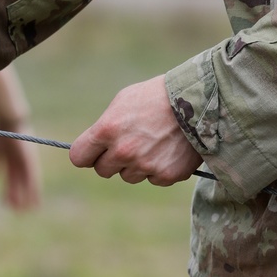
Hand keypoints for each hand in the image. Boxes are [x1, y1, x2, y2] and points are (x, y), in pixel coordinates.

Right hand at [0, 132, 41, 209]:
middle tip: (15, 211)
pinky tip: (35, 200)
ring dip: (27, 197)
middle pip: (20, 184)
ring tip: (26, 210)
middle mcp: (20, 163)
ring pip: (28, 184)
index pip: (11, 180)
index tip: (6, 204)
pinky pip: (33, 179)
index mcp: (10, 161)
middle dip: (17, 197)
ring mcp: (26, 162)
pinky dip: (34, 191)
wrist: (8, 120)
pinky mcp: (31, 161)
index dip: (8, 192)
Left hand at [69, 75, 201, 185]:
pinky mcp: (165, 175)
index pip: (79, 157)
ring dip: (135, 165)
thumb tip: (94, 146)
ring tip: (152, 142)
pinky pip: (152, 179)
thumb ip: (105, 127)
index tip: (92, 152)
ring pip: (128, 176)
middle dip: (111, 159)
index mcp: (107, 129)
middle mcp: (123, 151)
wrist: (197, 101)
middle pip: (102, 170)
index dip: (86, 154)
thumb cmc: (156, 96)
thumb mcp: (123, 102)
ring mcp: (144, 166)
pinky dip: (158, 169)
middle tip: (128, 144)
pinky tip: (168, 149)